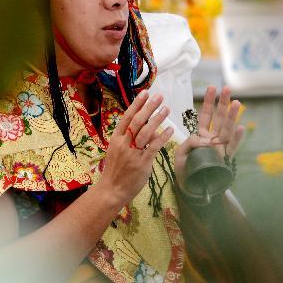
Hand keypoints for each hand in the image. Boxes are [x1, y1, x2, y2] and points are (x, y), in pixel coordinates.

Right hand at [98, 90, 173, 206]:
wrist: (112, 189)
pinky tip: (170, 129)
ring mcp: (132, 154)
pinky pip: (154, 147)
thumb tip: (146, 125)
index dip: (136, 104)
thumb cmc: (116, 169)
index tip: (145, 93)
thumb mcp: (118, 150)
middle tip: (159, 97)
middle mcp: (123, 144)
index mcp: (116, 139)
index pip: (126, 117)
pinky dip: (162, 137)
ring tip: (166, 109)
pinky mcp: (142, 164)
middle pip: (137, 122)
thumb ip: (129, 138)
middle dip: (149, 107)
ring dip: (157, 119)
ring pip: (146, 132)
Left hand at [175, 85, 244, 183]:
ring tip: (236, 102)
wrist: (191, 188)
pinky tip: (241, 128)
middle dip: (222, 103)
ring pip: (227, 129)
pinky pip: (232, 147)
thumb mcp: (181, 154)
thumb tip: (203, 140)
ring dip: (232, 116)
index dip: (208, 102)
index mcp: (201, 135)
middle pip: (219, 118)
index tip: (212, 87)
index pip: (206, 116)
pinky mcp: (225, 159)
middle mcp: (213, 139)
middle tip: (227, 88)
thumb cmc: (185, 170)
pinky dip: (236, 138)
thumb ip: (189, 143)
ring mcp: (221, 148)